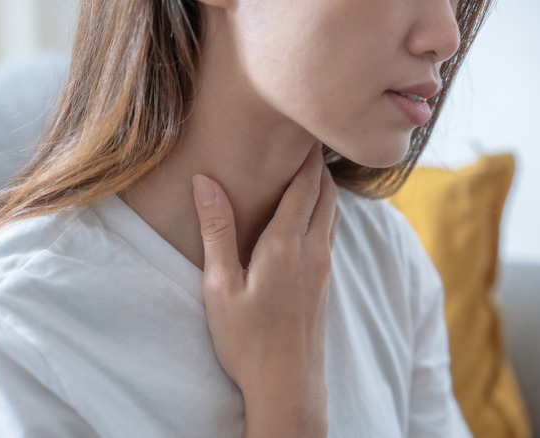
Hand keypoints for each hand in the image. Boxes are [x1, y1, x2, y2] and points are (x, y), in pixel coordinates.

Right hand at [191, 143, 339, 435]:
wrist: (289, 384)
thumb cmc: (248, 339)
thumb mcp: (221, 285)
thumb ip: (217, 230)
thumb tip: (206, 182)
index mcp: (286, 244)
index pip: (304, 184)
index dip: (306, 153)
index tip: (304, 126)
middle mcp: (313, 249)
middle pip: (326, 192)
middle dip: (318, 163)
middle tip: (307, 137)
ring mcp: (324, 266)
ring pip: (333, 212)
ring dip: (325, 186)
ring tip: (311, 167)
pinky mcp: (326, 281)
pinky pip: (331, 232)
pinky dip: (325, 210)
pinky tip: (311, 213)